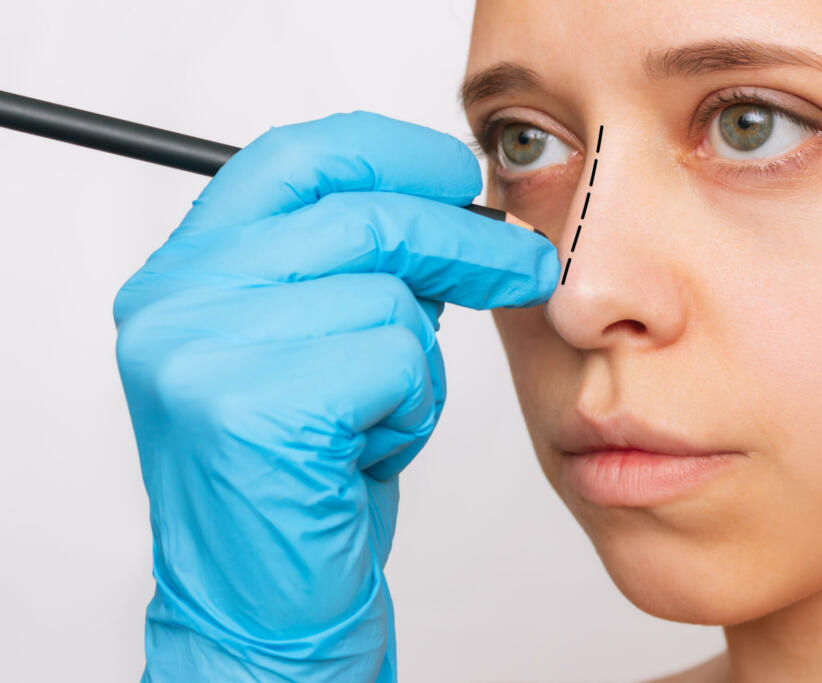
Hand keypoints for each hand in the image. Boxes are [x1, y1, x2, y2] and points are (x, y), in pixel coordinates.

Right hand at [113, 111, 557, 681]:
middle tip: (527, 264)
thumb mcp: (323, 343)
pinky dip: (411, 405)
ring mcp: (202, 355)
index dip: (388, 151)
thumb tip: (452, 203)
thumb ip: (359, 267)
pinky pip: (393, 359)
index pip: (292, 159)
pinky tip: (368, 448)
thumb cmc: (307, 471)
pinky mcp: (252, 410)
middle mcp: (174, 304)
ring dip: (417, 360)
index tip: (458, 172)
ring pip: (385, 296)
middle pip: (358, 218)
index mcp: (184, 274)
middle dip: (464, 240)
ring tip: (380, 414)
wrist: (266, 599)